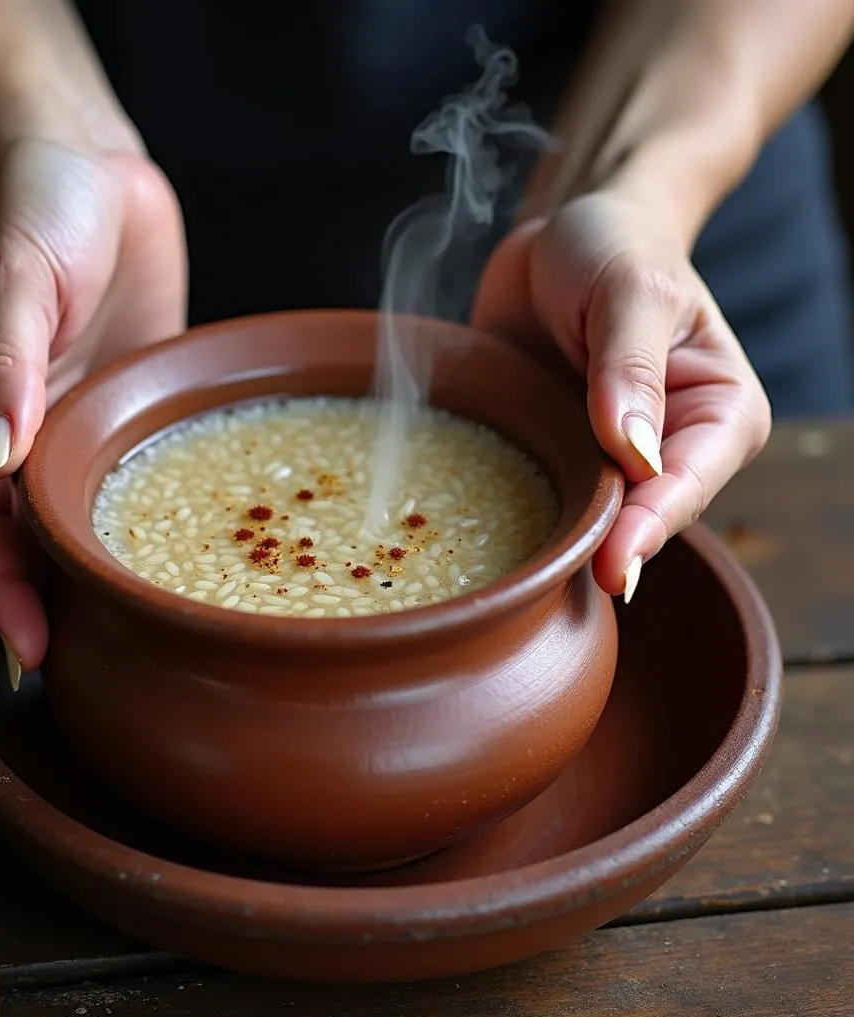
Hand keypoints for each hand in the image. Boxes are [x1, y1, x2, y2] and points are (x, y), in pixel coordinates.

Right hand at [0, 137, 186, 677]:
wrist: (85, 157)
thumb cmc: (30, 203)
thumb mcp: (12, 278)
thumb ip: (3, 369)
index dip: (0, 590)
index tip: (33, 652)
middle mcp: (7, 426)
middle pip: (17, 536)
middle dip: (43, 601)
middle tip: (85, 669)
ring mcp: (61, 420)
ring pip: (66, 516)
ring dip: (88, 570)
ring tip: (127, 633)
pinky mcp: (112, 403)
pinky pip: (115, 472)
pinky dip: (128, 516)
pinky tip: (162, 553)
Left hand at [471, 190, 770, 600]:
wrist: (561, 238)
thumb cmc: (615, 249)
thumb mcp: (630, 289)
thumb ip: (631, 366)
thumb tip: (633, 451)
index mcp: (717, 414)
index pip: (688, 484)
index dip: (650, 528)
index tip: (617, 568)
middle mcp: (671, 449)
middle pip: (640, 517)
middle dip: (602, 550)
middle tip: (559, 585)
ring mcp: (610, 460)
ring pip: (588, 519)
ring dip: (558, 543)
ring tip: (522, 578)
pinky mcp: (560, 457)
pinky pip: (542, 499)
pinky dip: (522, 518)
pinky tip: (491, 544)